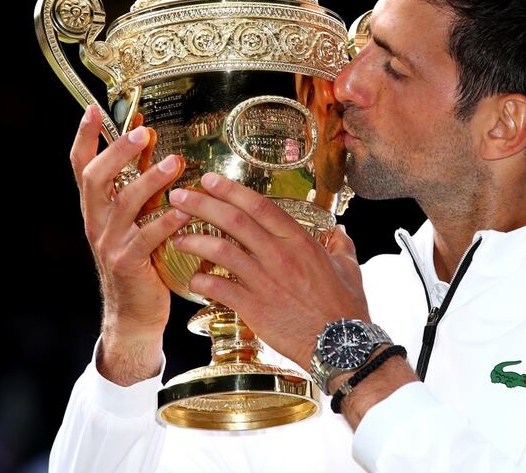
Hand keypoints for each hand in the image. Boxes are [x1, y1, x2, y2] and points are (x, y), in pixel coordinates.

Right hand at [70, 105, 189, 383]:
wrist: (134, 315)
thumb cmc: (140, 261)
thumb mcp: (134, 221)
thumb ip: (138, 186)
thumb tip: (149, 143)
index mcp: (95, 209)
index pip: (81, 167)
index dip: (84, 138)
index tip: (91, 109)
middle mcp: (96, 223)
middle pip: (96, 179)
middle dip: (118, 152)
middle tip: (143, 133)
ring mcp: (109, 244)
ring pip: (123, 205)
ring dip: (150, 181)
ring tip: (175, 163)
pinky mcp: (129, 265)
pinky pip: (147, 238)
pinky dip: (167, 221)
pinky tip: (186, 210)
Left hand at [167, 172, 366, 368]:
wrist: (341, 344)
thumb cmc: (346, 308)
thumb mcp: (349, 269)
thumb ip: (341, 246)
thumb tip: (341, 232)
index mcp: (300, 241)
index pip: (260, 205)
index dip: (231, 190)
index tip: (210, 180)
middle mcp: (279, 255)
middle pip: (234, 220)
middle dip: (201, 204)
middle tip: (179, 196)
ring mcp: (265, 281)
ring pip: (220, 250)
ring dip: (194, 241)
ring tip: (176, 237)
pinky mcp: (254, 307)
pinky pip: (218, 288)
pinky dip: (201, 281)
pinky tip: (193, 280)